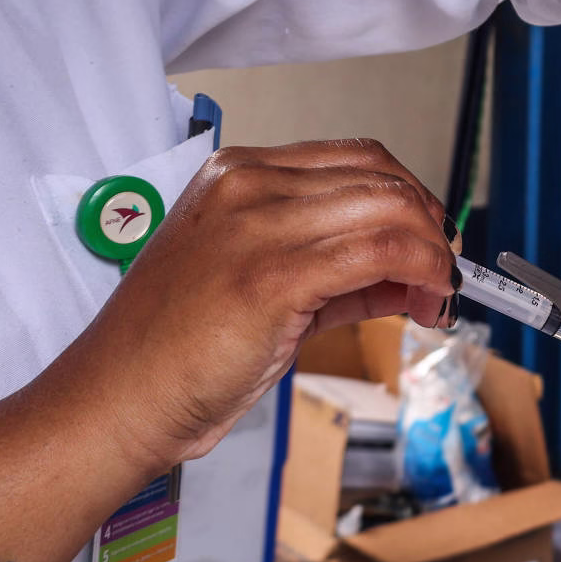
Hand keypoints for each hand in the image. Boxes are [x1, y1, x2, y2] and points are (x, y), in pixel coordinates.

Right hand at [63, 139, 456, 471]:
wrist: (114, 401)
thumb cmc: (171, 355)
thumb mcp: (255, 285)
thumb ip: (330, 268)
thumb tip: (406, 269)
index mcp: (236, 175)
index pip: (355, 160)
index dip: (409, 197)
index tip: (431, 238)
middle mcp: (248, 185)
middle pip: (380, 177)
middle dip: (430, 223)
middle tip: (446, 270)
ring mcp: (259, 224)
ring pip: (390, 209)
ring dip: (435, 252)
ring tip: (440, 294)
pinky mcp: (273, 274)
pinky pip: (381, 253)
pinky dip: (424, 272)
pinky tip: (430, 300)